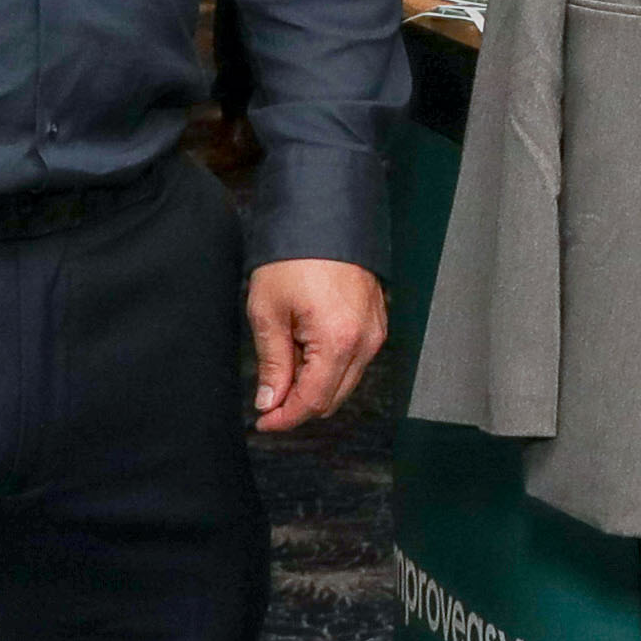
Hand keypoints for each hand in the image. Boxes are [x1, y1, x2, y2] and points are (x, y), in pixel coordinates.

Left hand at [249, 261, 388, 427]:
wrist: (325, 220)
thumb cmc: (294, 260)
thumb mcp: (268, 312)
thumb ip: (272, 363)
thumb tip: (270, 400)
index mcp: (338, 342)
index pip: (313, 400)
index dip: (285, 417)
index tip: (263, 421)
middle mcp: (366, 343)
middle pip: (332, 398)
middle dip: (299, 405)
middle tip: (268, 399)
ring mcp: (376, 333)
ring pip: (344, 382)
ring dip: (314, 386)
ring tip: (284, 365)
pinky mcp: (377, 324)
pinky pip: (354, 361)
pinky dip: (329, 367)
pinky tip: (305, 351)